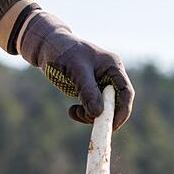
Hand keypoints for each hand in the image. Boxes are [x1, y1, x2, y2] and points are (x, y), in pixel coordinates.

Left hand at [19, 10, 134, 129]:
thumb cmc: (62, 52)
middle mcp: (109, 75)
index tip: (112, 126)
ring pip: (103, 108)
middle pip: (116, 103)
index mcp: (113, 66)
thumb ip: (88, 91)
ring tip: (75, 111)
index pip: (126, 92)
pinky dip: (83, 113)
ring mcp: (99, 83)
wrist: (47, 47)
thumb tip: (97, 113)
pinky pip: (91, 107)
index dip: (122, 111)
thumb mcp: (76, 70)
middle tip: (90, 124)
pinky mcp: (88, 89)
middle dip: (104, 115)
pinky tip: (71, 110)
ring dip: (90, 115)